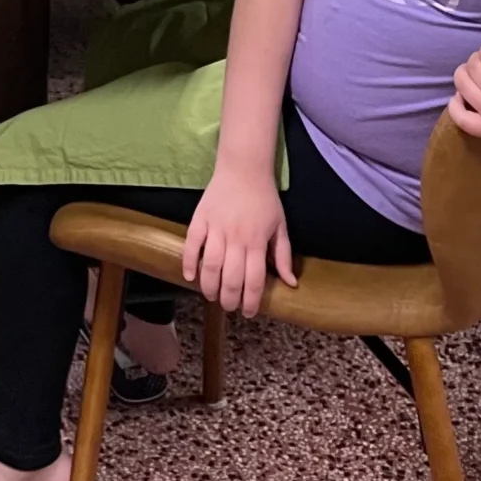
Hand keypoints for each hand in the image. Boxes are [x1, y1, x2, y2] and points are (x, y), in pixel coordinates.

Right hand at [182, 160, 293, 307]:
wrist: (244, 167)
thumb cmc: (264, 198)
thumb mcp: (280, 226)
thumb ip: (283, 256)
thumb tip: (291, 284)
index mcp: (257, 242)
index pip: (254, 280)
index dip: (251, 301)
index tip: (248, 313)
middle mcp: (236, 238)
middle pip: (231, 278)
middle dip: (229, 299)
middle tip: (229, 307)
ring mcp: (216, 228)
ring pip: (210, 265)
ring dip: (209, 286)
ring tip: (212, 296)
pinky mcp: (200, 218)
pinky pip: (192, 244)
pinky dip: (189, 262)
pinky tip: (190, 276)